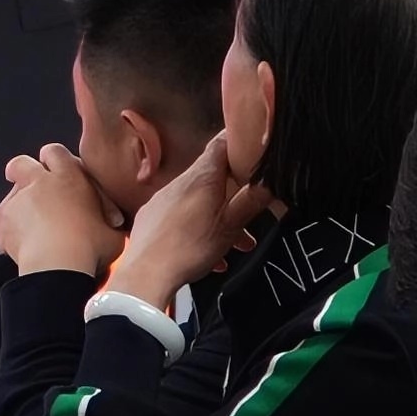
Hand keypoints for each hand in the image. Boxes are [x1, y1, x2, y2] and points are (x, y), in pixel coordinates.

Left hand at [0, 146, 126, 279]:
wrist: (58, 265)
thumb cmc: (91, 247)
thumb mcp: (113, 230)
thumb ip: (104, 216)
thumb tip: (111, 223)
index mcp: (68, 178)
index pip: (55, 152)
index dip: (55, 160)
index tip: (59, 174)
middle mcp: (38, 182)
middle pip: (21, 163)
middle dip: (25, 171)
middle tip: (34, 187)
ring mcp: (16, 199)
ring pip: (13, 192)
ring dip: (22, 204)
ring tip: (37, 227)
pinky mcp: (2, 219)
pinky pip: (5, 217)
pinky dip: (13, 226)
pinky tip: (28, 243)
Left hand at [102, 133, 274, 315]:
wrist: (146, 273)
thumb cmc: (191, 247)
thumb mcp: (231, 225)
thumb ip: (252, 201)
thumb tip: (270, 181)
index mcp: (201, 177)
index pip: (221, 144)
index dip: (240, 141)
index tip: (255, 145)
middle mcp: (179, 183)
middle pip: (214, 177)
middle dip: (237, 193)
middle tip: (256, 210)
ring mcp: (163, 200)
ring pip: (201, 202)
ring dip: (222, 218)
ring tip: (241, 243)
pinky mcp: (153, 218)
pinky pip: (184, 218)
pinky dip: (202, 230)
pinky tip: (214, 255)